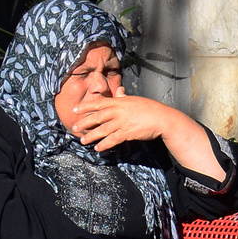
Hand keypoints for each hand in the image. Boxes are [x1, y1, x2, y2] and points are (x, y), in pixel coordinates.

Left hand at [70, 87, 225, 182]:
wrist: (162, 118)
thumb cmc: (150, 108)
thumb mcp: (135, 100)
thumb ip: (124, 96)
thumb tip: (119, 90)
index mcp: (119, 102)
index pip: (98, 103)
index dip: (85, 106)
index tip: (75, 110)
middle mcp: (118, 111)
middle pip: (97, 117)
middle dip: (84, 123)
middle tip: (74, 128)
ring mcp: (122, 122)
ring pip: (102, 130)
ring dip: (91, 136)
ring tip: (83, 141)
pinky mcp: (127, 133)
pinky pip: (113, 140)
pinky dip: (104, 144)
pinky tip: (98, 148)